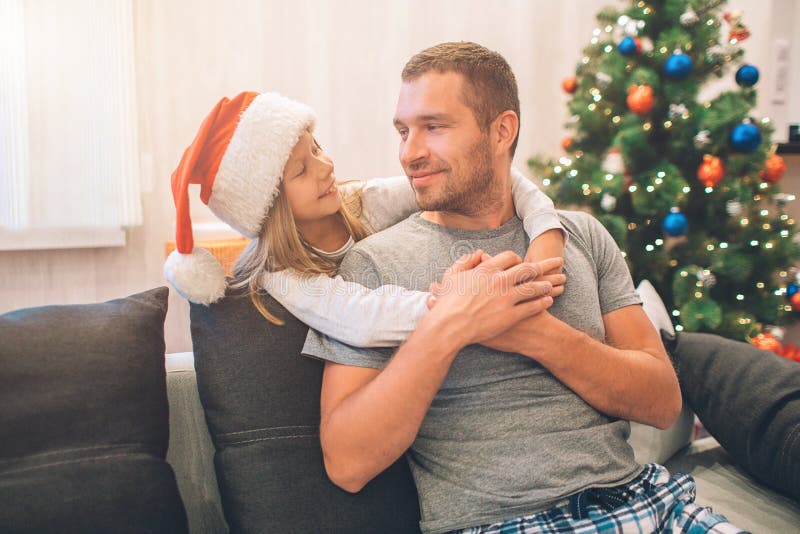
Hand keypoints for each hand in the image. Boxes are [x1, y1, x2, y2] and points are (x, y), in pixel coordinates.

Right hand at [423, 250, 554, 346]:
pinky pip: (532, 306)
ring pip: (533, 288)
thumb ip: (466, 261)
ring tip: (554, 285)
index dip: (518, 259)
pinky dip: (542, 302)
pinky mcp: (511, 315)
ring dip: (545, 285)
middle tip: (556, 263)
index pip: (510, 257)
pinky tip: (548, 301)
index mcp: (486, 270)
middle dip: (544, 265)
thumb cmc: (447, 302)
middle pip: (528, 269)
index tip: (522, 262)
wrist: (450, 325)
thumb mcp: (452, 276)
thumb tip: (479, 253)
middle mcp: (499, 281)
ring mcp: (507, 298)